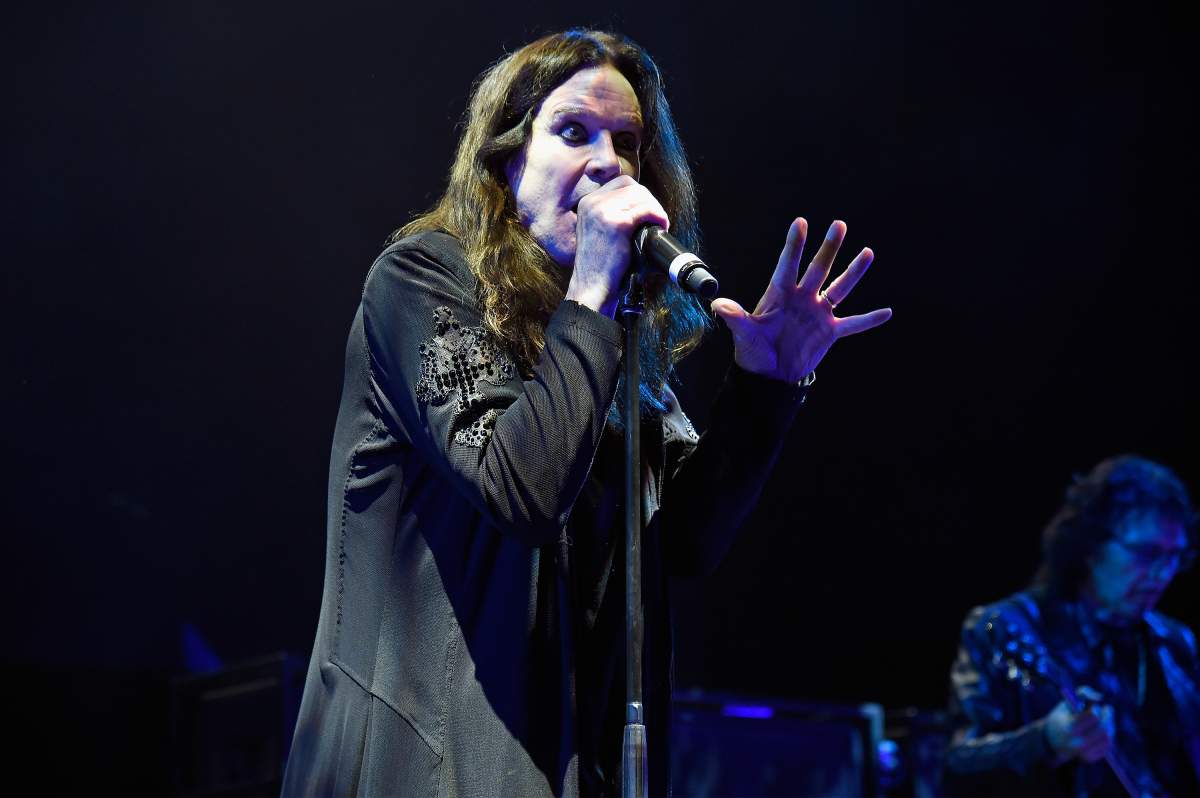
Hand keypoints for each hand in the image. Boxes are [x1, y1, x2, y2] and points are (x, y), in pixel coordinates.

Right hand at [566, 175, 668, 317]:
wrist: (592, 286)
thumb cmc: (599, 265)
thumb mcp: (598, 232)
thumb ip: (612, 214)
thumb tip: (641, 206)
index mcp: (587, 203)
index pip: (620, 183)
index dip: (639, 194)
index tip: (646, 210)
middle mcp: (592, 203)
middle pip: (631, 186)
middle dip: (649, 200)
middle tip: (656, 219)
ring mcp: (602, 211)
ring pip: (640, 195)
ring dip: (655, 208)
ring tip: (659, 224)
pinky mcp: (616, 223)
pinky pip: (645, 209)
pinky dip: (658, 215)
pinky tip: (661, 226)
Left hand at [710, 218, 890, 381]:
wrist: (768, 376)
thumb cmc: (752, 353)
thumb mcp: (743, 334)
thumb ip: (735, 317)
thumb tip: (718, 305)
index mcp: (779, 294)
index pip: (788, 264)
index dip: (794, 245)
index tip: (800, 222)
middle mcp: (802, 298)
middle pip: (818, 268)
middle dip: (829, 248)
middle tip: (839, 225)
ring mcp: (818, 313)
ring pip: (840, 288)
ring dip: (854, 272)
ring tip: (867, 253)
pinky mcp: (830, 331)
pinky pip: (853, 323)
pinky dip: (869, 319)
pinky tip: (887, 312)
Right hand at [1044, 694, 1113, 763]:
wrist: (1050, 742)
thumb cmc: (1060, 718)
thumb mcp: (1065, 703)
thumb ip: (1082, 693)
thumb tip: (1099, 697)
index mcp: (1069, 726)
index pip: (1093, 716)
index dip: (1097, 708)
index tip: (1096, 706)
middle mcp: (1076, 742)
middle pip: (1103, 727)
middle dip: (1108, 716)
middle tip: (1108, 709)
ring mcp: (1083, 752)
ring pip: (1108, 737)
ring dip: (1110, 725)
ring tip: (1106, 720)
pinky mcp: (1089, 758)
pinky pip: (1107, 746)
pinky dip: (1109, 736)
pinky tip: (1103, 731)